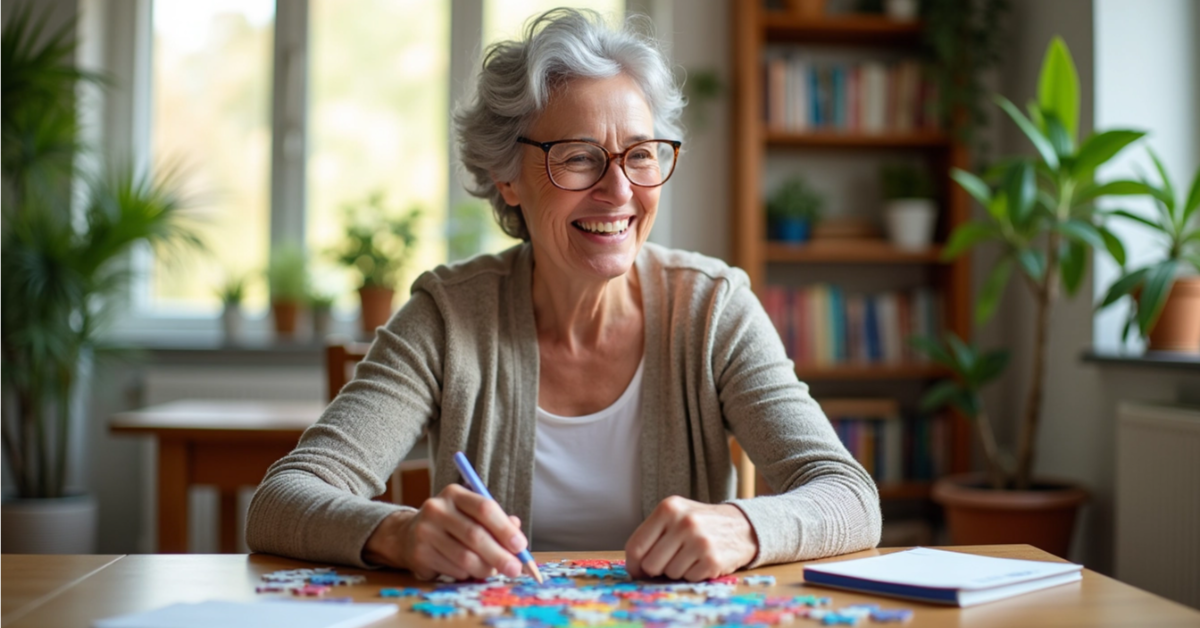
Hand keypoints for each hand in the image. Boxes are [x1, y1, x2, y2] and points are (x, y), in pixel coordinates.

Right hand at [363, 483, 526, 580]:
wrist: (407, 535)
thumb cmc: (451, 524)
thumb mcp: (471, 515)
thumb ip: (496, 523)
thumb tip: (518, 539)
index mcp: (454, 494)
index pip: (484, 508)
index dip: (505, 528)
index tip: (520, 546)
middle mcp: (437, 509)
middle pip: (475, 535)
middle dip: (499, 555)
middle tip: (515, 569)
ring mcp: (425, 531)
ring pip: (465, 557)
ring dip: (485, 568)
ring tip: (492, 571)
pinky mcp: (419, 554)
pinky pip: (453, 570)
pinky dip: (467, 574)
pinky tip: (468, 570)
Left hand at [625, 496, 757, 580]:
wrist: (741, 526)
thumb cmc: (701, 524)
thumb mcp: (675, 516)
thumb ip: (652, 535)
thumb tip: (634, 567)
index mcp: (668, 508)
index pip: (636, 546)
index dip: (634, 564)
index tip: (638, 570)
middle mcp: (684, 522)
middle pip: (650, 565)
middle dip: (658, 568)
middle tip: (671, 559)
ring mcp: (699, 541)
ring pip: (670, 573)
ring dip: (678, 570)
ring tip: (691, 555)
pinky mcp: (713, 559)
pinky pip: (689, 578)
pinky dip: (694, 574)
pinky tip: (703, 561)